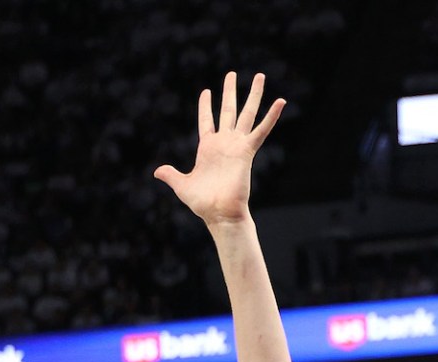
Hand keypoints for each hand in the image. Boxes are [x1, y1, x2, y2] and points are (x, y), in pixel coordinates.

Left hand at [153, 71, 284, 227]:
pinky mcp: (248, 151)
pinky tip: (280, 101)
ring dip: (253, 95)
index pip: (206, 121)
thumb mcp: (182, 185)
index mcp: (207, 148)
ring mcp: (237, 145)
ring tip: (260, 76)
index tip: (206, 91)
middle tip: (232, 73)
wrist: (220, 213)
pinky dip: (272, 116)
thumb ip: (171, 175)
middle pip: (228, 110)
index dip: (205, 107)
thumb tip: (157, 172)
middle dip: (230, 91)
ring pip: (247, 114)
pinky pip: (261, 130)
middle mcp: (224, 143)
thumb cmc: (203, 203)